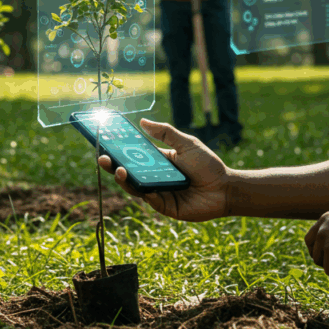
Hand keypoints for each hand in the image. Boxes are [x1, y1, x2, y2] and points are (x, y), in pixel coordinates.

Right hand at [97, 119, 232, 221]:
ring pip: (135, 188)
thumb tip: (143, 121)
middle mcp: (154, 177)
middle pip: (128, 172)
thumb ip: (166, 133)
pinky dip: (143, 193)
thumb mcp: (186, 143)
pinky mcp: (166, 207)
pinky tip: (140, 185)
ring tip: (119, 170)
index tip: (105, 142)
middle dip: (113, 166)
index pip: (132, 156)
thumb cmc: (208, 164)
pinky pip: (150, 200)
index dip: (118, 150)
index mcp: (157, 161)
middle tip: (102, 158)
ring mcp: (158, 193)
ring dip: (124, 179)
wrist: (226, 188)